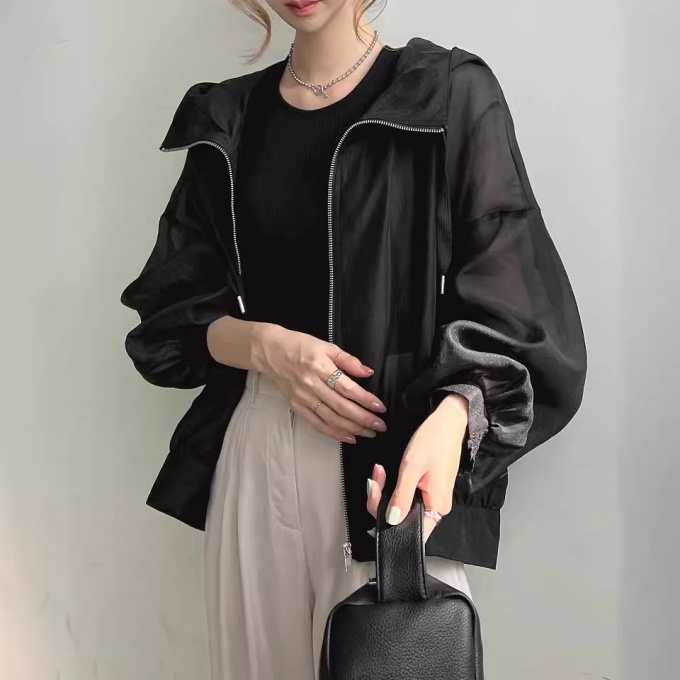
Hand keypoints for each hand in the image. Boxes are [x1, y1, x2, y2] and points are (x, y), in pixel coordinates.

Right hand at [254, 324, 386, 442]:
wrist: (270, 352)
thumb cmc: (299, 346)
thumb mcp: (326, 346)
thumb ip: (348, 360)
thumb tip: (367, 372)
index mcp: (320, 367)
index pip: (347, 387)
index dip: (365, 399)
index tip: (380, 407)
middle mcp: (312, 385)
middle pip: (341, 406)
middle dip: (363, 418)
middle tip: (379, 426)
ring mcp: (303, 398)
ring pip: (330, 418)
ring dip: (351, 428)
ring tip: (368, 433)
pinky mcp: (296, 406)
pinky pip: (317, 423)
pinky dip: (333, 432)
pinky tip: (348, 437)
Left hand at [366, 394, 467, 539]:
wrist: (449, 421)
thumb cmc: (434, 440)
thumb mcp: (412, 467)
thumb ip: (402, 496)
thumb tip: (392, 520)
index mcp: (436, 507)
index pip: (408, 530)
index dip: (387, 520)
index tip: (375, 497)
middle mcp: (437, 507)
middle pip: (402, 518)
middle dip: (381, 500)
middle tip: (374, 479)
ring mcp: (433, 498)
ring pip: (402, 506)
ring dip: (386, 491)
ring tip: (379, 472)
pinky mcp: (430, 489)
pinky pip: (408, 496)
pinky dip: (395, 486)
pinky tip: (386, 473)